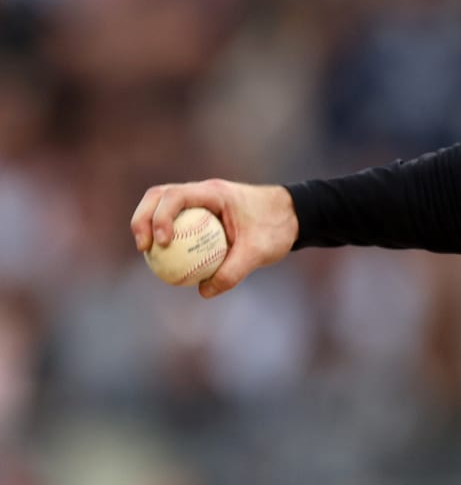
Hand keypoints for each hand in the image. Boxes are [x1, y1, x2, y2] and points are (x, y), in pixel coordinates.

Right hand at [130, 180, 298, 296]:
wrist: (293, 216)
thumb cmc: (277, 228)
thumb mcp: (260, 252)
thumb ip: (233, 271)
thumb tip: (203, 292)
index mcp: (215, 193)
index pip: (176, 196)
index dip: (161, 217)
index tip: (163, 243)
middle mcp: (203, 192)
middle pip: (159, 196)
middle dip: (143, 219)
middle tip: (143, 248)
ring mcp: (200, 200)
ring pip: (163, 205)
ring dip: (148, 224)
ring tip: (147, 253)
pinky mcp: (201, 212)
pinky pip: (177, 221)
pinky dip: (165, 235)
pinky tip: (165, 260)